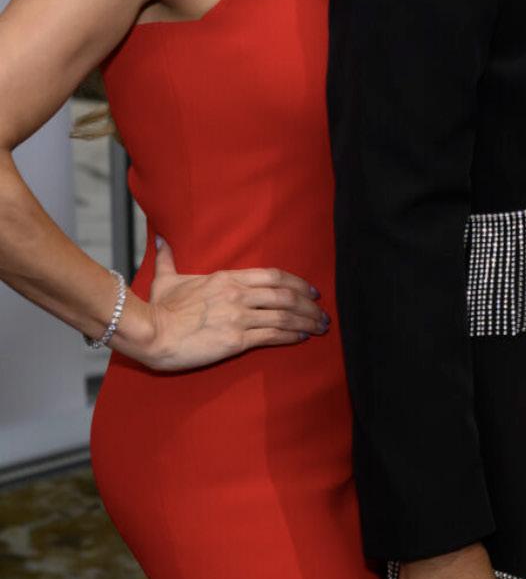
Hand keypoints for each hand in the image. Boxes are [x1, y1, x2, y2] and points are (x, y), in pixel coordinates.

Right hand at [118, 238, 328, 371]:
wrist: (149, 332)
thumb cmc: (157, 308)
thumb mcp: (166, 278)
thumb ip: (168, 258)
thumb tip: (160, 239)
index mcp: (227, 278)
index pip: (274, 276)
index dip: (298, 283)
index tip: (312, 291)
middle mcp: (239, 294)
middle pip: (286, 296)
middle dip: (310, 306)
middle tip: (323, 313)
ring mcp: (239, 316)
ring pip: (284, 316)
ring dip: (307, 322)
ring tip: (320, 328)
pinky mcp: (237, 339)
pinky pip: (272, 335)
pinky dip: (291, 336)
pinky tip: (302, 338)